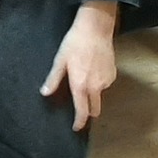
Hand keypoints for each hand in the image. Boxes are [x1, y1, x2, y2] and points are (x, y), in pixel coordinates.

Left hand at [41, 1, 118, 131]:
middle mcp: (95, 87)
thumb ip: (53, 79)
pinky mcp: (113, 74)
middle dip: (88, 111)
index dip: (79, 122)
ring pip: (100, 95)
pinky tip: (94, 69)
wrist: (95, 29)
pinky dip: (99, 82)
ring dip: (93, 93)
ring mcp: (106, 81)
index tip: (76, 127)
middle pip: (94, 109)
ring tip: (85, 77)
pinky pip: (105, 84)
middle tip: (81, 106)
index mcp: (80, 85)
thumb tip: (45, 93)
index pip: (82, 111)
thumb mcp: (60, 60)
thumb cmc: (74, 43)